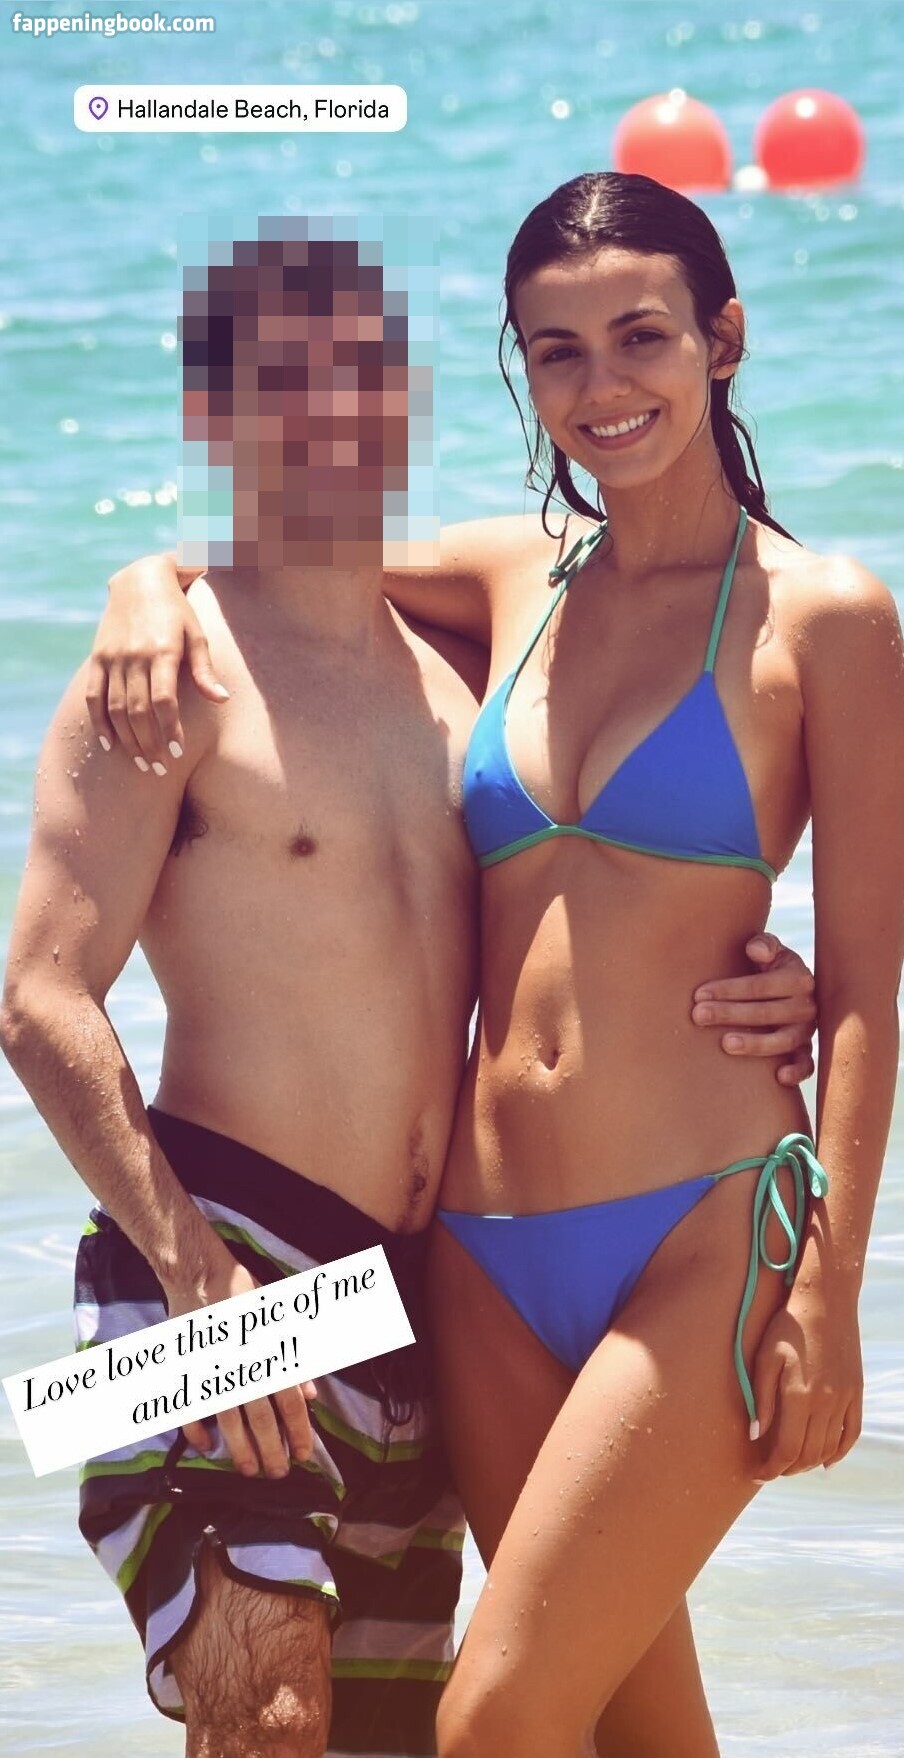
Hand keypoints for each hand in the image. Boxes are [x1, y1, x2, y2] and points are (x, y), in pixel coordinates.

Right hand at [85, 554, 228, 772]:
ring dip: (128, 740)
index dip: (169, 728)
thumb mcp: (197, 634)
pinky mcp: (97, 658)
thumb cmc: (178, 611)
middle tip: (161, 770)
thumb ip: (205, 670)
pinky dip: (100, 723)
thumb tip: (222, 700)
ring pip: (116, 709)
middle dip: (150, 744)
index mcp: (163, 651)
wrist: (140, 580)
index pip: (163, 700)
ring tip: (142, 763)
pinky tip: (110, 745)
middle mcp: (134, 656)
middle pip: (138, 711)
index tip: (178, 752)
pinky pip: (94, 697)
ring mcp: (112, 657)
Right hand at [163, 1251, 317, 1478]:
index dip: (299, 1432)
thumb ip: (298, 1360)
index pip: (290, 1402)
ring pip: (229, 1420)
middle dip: (271, 1450)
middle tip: (277, 1474)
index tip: (303, 1456)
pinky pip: (190, 1408)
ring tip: (249, 1472)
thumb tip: (312, 1397)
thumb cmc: (246, 1298)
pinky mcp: (187, 1371)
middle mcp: (244, 1366)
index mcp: (270, 1353)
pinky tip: (207, 1447)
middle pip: (261, 1418)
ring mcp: (214, 1371)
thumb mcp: (282, 1321)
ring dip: (240, 1450)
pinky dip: (196, 1430)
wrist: (201, 1276)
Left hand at [692, 932, 815, 1084]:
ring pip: (784, 1041)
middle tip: (699, 1016)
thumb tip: (755, 950)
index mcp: (798, 978)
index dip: (729, 990)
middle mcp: (806, 1005)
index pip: (761, 985)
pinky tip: (778, 1076)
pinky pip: (807, 1064)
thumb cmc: (769, 968)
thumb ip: (763, 945)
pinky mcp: (806, 1051)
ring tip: (725, 1044)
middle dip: (730, 1014)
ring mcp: (807, 1031)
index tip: (699, 994)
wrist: (787, 988)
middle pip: (767, 1012)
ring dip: (755, 1044)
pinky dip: (797, 1072)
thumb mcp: (770, 951)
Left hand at [749, 1274, 862, 1477]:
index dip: (771, 1468)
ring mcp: (844, 1399)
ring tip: (791, 1463)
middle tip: (770, 1469)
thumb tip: (755, 1435)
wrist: (825, 1301)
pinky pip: (851, 1433)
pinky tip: (827, 1461)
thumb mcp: (765, 1358)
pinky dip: (840, 1452)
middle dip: (787, 1468)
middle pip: (808, 1454)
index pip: (786, 1449)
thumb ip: (761, 1399)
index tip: (757, 1474)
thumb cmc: (787, 1326)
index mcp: (800, 1396)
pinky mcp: (855, 1392)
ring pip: (829, 1448)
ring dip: (809, 1462)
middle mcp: (826, 1403)